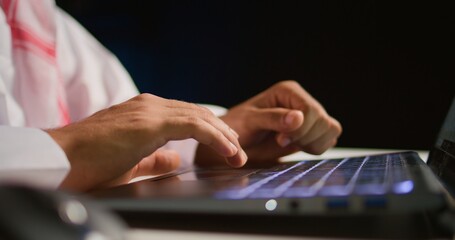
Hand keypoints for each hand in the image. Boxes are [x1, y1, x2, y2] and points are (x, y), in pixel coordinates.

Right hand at [46, 93, 246, 191]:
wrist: (61, 158)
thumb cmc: (89, 163)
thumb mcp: (130, 162)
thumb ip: (155, 158)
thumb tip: (176, 160)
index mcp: (145, 112)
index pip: (188, 115)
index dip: (211, 130)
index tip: (227, 147)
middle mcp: (150, 105)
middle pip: (198, 113)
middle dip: (223, 132)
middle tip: (239, 150)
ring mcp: (150, 110)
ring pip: (200, 116)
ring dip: (224, 135)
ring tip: (239, 152)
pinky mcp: (150, 120)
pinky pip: (194, 125)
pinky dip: (215, 137)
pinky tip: (228, 149)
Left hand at [195, 80, 341, 166]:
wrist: (235, 141)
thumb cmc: (238, 127)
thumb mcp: (250, 121)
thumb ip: (273, 118)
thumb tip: (298, 118)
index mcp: (289, 91)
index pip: (311, 110)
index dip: (300, 129)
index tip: (280, 139)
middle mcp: (302, 101)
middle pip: (324, 121)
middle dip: (305, 137)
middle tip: (281, 141)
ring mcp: (310, 116)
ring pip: (332, 130)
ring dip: (313, 143)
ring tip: (289, 143)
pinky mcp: (313, 131)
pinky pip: (329, 140)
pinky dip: (316, 148)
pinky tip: (296, 147)